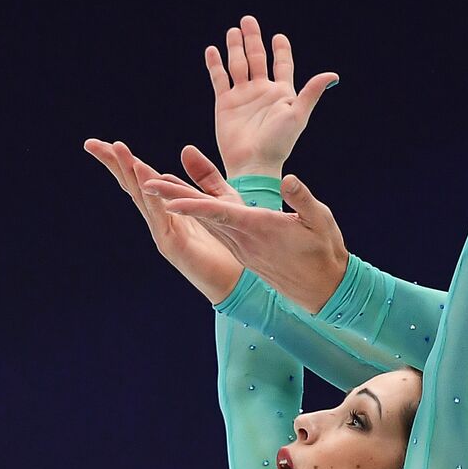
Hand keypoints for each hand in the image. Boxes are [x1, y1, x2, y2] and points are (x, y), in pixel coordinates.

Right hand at [83, 138, 243, 303]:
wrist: (239, 277)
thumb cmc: (230, 241)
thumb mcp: (220, 199)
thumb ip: (204, 176)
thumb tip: (185, 148)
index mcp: (168, 206)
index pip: (142, 179)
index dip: (124, 161)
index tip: (105, 142)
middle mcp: (160, 218)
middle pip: (132, 186)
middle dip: (113, 165)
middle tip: (92, 144)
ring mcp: (163, 232)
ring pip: (142, 199)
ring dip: (130, 174)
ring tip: (117, 150)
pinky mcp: (172, 246)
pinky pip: (159, 218)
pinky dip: (151, 198)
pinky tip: (145, 179)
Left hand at [142, 146, 349, 313]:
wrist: (324, 289)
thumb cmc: (324, 252)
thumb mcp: (321, 221)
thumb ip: (302, 199)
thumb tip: (288, 179)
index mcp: (259, 229)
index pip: (220, 214)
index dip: (192, 205)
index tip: (168, 200)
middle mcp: (244, 240)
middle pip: (202, 215)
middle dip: (172, 197)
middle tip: (144, 181)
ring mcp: (242, 248)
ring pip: (206, 221)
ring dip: (180, 203)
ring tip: (156, 185)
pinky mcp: (244, 251)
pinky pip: (215, 229)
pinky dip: (196, 213)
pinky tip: (184, 203)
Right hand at [211, 15, 338, 178]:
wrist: (254, 163)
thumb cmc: (279, 143)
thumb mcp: (298, 115)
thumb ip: (312, 92)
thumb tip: (332, 75)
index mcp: (282, 93)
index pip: (282, 65)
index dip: (281, 51)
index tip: (279, 37)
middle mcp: (262, 92)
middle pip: (257, 58)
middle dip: (253, 40)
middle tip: (248, 20)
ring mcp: (243, 96)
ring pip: (238, 64)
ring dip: (235, 47)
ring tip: (233, 31)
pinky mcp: (225, 103)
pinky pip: (219, 79)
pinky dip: (215, 64)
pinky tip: (213, 50)